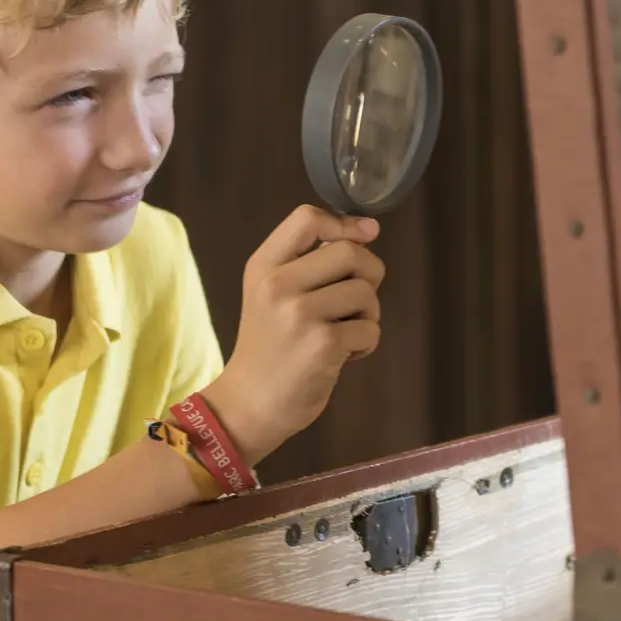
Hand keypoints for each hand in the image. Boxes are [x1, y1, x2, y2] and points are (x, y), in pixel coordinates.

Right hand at [203, 205, 383, 462]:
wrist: (250, 403)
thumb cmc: (271, 345)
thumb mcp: (271, 292)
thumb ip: (310, 259)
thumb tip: (369, 229)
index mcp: (263, 266)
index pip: (308, 218)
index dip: (344, 224)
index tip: (361, 238)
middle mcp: (278, 285)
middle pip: (350, 252)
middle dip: (368, 274)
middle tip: (355, 300)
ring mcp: (300, 315)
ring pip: (365, 292)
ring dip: (368, 315)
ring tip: (344, 332)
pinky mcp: (322, 346)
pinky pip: (370, 329)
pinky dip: (366, 344)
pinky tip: (343, 356)